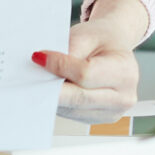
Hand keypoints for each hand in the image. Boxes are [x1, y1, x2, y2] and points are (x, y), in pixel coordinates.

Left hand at [38, 0, 144, 120]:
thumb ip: (69, 50)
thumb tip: (46, 69)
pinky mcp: (98, 119)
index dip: (60, 66)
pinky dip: (59, 103)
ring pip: (73, 109)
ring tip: (37, 82)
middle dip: (51, 88)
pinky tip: (50, 91)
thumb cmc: (101, 40)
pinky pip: (73, 114)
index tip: (38, 57)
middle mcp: (123, 97)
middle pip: (79, 97)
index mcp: (125, 71)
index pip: (86, 73)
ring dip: (52, 98)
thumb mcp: (87, 34)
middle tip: (28, 77)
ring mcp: (112, 112)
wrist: (113, 49)